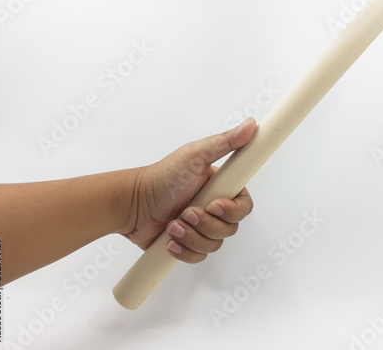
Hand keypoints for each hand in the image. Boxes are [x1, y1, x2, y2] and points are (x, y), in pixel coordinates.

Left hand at [120, 118, 256, 262]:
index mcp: (220, 188)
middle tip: (185, 212)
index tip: (213, 204)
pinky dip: (184, 251)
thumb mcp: (194, 155)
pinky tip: (169, 240)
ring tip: (172, 225)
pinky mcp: (188, 244)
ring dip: (192, 236)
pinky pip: (199, 257)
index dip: (232, 210)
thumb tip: (251, 125)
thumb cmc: (161, 177)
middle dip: (206, 224)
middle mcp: (213, 208)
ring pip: (214, 244)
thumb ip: (225, 142)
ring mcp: (201, 228)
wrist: (132, 204)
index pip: (243, 206)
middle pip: (230, 228)